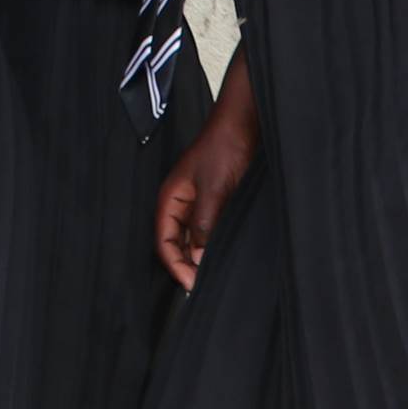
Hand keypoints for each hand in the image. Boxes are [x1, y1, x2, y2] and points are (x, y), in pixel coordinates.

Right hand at [152, 78, 257, 291]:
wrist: (243, 124)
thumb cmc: (224, 148)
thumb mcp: (213, 190)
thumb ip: (203, 225)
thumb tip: (197, 257)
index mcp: (170, 199)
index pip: (163, 241)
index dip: (175, 264)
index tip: (190, 283)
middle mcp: (180, 204)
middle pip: (174, 243)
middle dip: (185, 265)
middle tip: (202, 284)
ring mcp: (198, 203)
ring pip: (191, 239)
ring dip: (199, 256)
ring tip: (212, 274)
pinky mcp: (215, 201)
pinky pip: (207, 230)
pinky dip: (211, 244)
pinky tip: (222, 254)